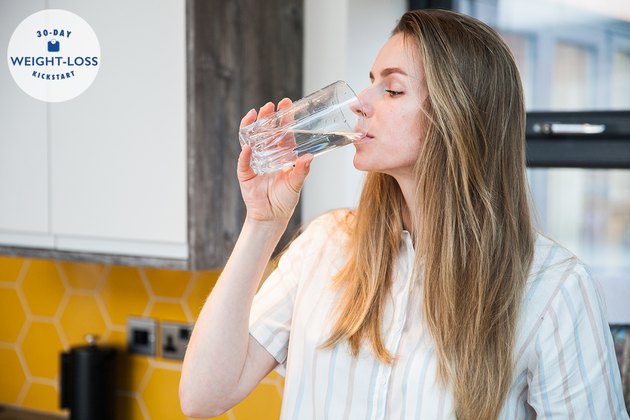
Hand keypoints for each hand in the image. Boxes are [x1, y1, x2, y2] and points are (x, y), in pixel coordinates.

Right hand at [237, 99, 313, 223]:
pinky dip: (244, 155)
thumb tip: (310, 156)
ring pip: (251, 140)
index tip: (287, 104)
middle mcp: (267, 154)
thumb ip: (302, 170)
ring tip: (256, 115)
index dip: (284, 118)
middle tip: (270, 106)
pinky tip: (247, 147)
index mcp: (282, 154)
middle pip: (265, 131)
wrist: (272, 216)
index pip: (282, 131)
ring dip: (253, 127)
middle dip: (267, 117)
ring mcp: (254, 162)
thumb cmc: (285, 199)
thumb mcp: (296, 183)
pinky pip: (243, 162)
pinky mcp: (245, 173)